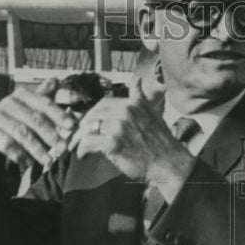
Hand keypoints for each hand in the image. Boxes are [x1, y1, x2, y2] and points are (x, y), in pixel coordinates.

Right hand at [0, 78, 74, 172]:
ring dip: (37, 148)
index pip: (44, 103)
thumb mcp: (29, 112)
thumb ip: (43, 101)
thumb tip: (56, 80)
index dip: (59, 114)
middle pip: (34, 118)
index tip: (72, 126)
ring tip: (48, 161)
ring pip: (21, 132)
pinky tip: (28, 163)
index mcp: (22, 96)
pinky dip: (19, 154)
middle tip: (63, 149)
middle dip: (51, 134)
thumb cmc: (12, 125)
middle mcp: (7, 102)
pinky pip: (5, 143)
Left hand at [68, 94, 193, 197]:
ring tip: (76, 147)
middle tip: (76, 136)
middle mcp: (124, 112)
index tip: (87, 123)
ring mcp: (118, 127)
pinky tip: (82, 155)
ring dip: (78, 139)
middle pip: (92, 115)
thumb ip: (140, 97)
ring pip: (87, 128)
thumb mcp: (152, 113)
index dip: (92, 114)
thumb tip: (136, 80)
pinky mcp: (113, 143)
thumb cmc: (161, 142)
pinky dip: (82, 150)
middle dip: (81, 126)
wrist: (169, 163)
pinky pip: (88, 143)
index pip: (103, 103)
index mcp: (132, 104)